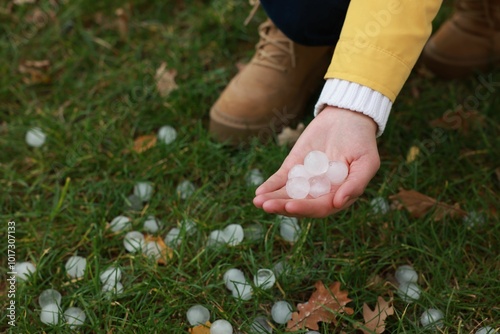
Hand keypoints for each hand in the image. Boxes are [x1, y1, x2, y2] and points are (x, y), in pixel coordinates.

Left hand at [253, 106, 379, 217]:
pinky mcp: (294, 167)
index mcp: (339, 195)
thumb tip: (339, 203)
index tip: (290, 207)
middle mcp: (320, 192)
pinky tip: (259, 192)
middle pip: (300, 204)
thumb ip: (356, 183)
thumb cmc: (361, 141)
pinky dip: (270, 186)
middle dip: (282, 206)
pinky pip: (281, 179)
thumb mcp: (367, 161)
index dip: (305, 209)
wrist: (347, 117)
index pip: (320, 207)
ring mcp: (306, 180)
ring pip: (287, 194)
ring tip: (257, 202)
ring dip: (273, 199)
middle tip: (266, 206)